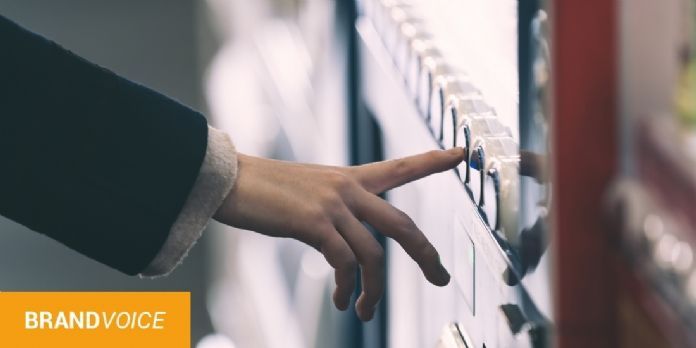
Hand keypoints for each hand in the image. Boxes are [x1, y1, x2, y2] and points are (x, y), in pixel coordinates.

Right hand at [213, 147, 465, 320]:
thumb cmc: (264, 189)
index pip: (401, 167)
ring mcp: (332, 205)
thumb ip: (336, 211)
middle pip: (402, 224)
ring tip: (364, 311)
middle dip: (426, 255)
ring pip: (373, 255)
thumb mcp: (309, 192)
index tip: (462, 154)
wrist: (228, 180)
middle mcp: (348, 188)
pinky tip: (340, 299)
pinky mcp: (314, 223)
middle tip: (441, 278)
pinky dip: (346, 287)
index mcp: (350, 178)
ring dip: (373, 290)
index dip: (433, 161)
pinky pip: (345, 263)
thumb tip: (347, 250)